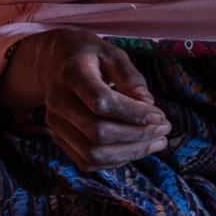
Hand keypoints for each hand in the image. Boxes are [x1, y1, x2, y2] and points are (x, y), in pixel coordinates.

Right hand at [12, 30, 171, 170]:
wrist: (50, 62)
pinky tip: (137, 148)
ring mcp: (56, 123)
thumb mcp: (112, 53)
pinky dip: (116, 160)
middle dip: (138, 135)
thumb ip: (131, 78)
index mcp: (72, 74)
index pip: (101, 102)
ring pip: (92, 153)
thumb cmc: (89, 55)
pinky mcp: (59, 138)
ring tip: (158, 141)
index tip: (160, 115)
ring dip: (131, 152)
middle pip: (98, 132)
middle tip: (165, 128)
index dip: (133, 113)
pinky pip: (87, 162)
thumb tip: (148, 105)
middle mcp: (59, 102)